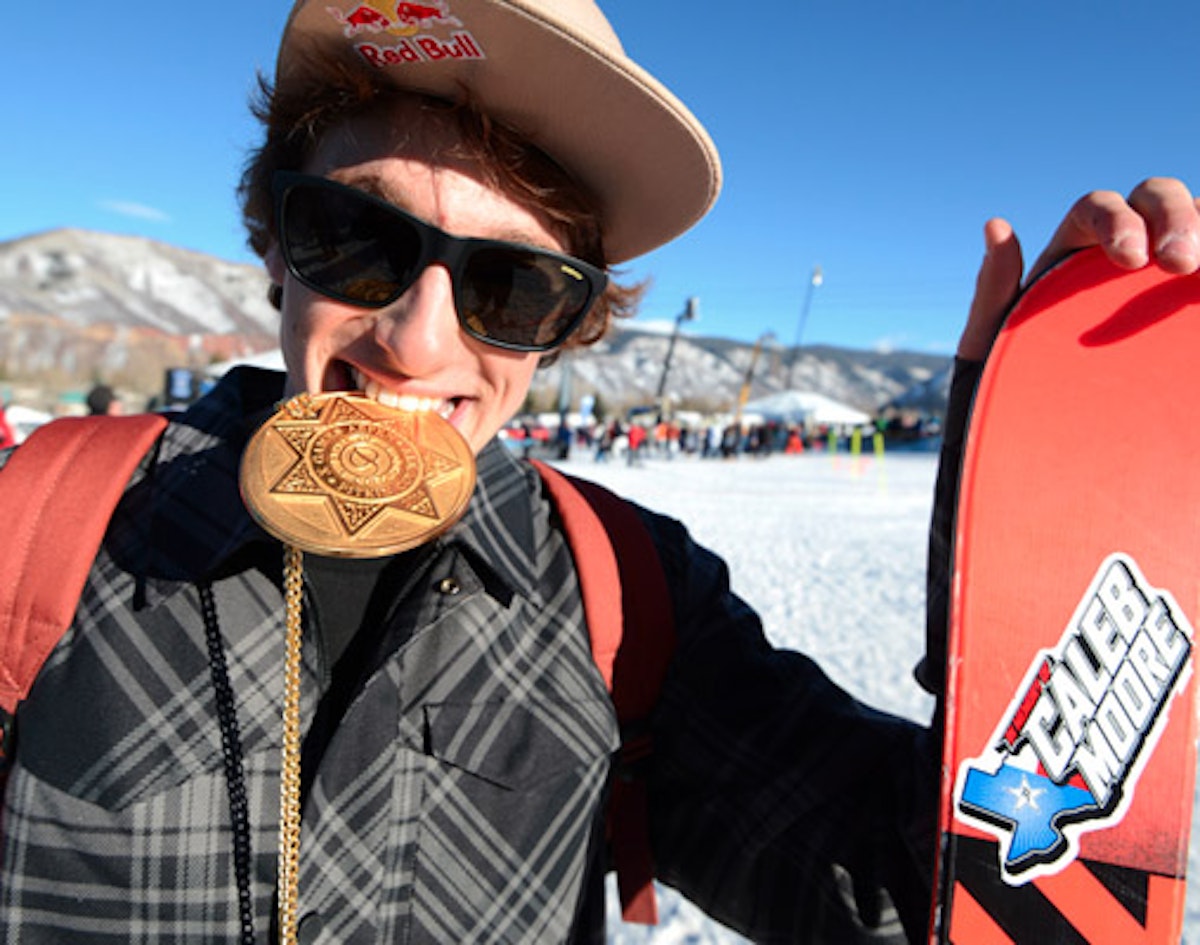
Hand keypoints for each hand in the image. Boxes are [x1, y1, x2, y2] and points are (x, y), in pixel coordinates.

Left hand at [958, 178, 1199, 359]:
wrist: (1047, 429)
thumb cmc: (1013, 380)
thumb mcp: (993, 338)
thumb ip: (994, 286)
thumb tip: (996, 225)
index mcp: (1072, 248)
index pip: (1097, 208)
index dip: (1117, 219)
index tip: (1131, 260)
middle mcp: (1123, 246)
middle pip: (1156, 198)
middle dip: (1174, 217)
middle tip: (1181, 264)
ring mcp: (1162, 270)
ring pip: (1196, 218)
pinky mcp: (1185, 298)